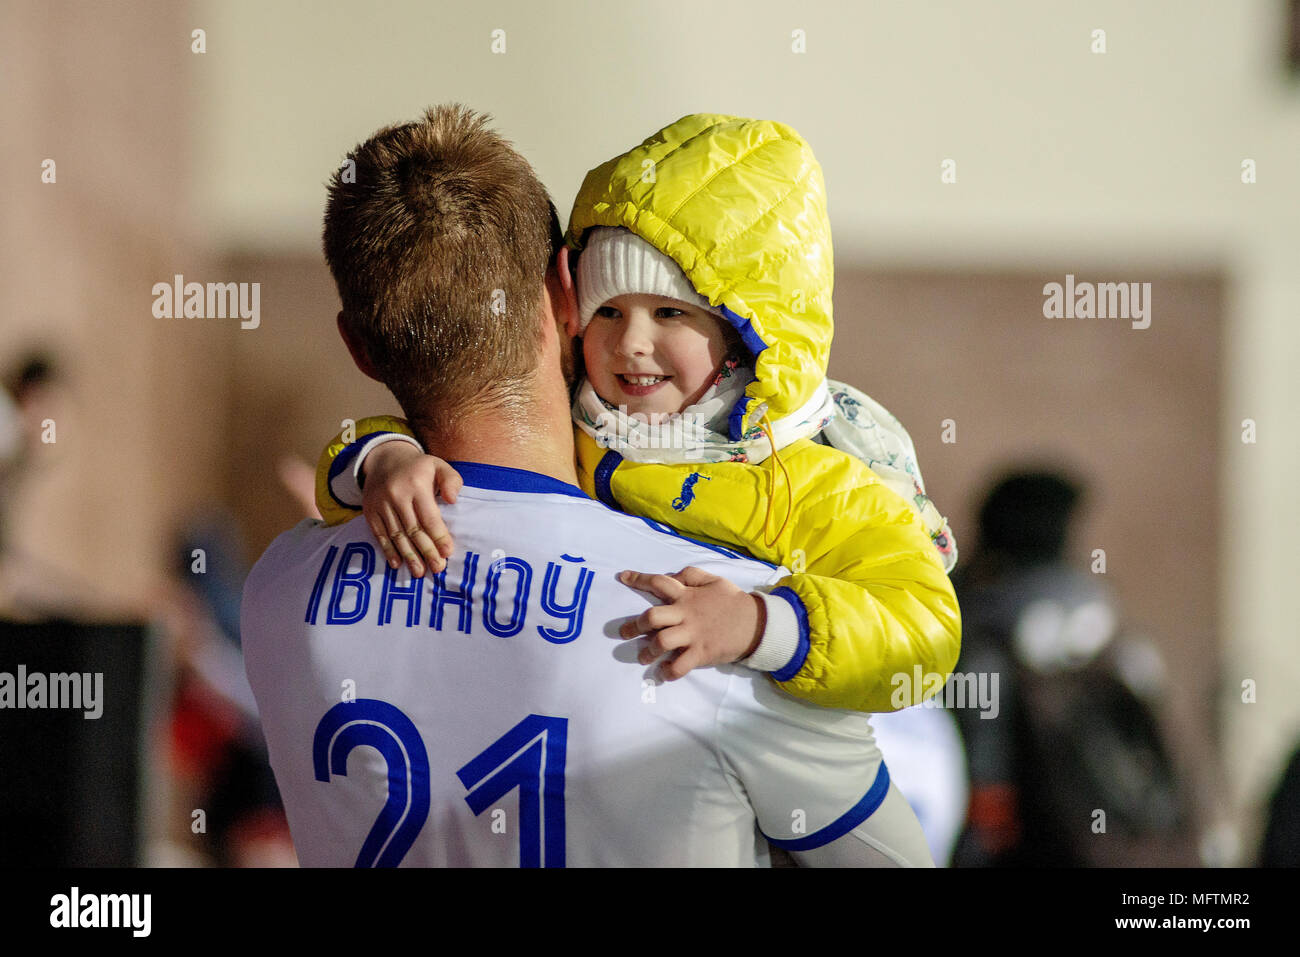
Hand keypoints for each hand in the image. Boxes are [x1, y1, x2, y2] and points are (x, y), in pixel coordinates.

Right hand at [363, 443, 462, 576]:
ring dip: (409, 556)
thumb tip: (453, 500)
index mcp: (416, 485)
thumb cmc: (418, 468)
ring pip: (396, 535)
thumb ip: (451, 480)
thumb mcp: (438, 465)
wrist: (384, 460)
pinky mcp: (370, 512)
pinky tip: (397, 564)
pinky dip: (388, 551)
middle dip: (426, 551)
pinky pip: (379, 534)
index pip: (429, 516)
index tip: (447, 552)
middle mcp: (396, 495)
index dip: (438, 536)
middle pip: (413, 529)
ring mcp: (381, 504)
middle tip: (437, 568)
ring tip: (419, 572)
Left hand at [616, 566, 765, 679]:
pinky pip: (680, 666)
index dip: (638, 579)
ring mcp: (692, 635)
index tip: (623, 577)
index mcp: (687, 595)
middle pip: (652, 617)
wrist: (756, 624)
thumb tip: (673, 574)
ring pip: (661, 642)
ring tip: (643, 657)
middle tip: (623, 632)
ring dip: (647, 652)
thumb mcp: (714, 580)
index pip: (659, 583)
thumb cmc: (732, 601)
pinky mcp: (701, 653)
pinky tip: (664, 672)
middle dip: (634, 626)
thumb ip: (691, 575)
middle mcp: (686, 615)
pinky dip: (669, 671)